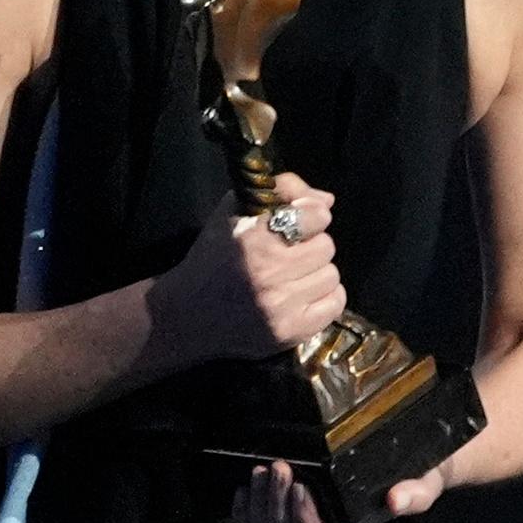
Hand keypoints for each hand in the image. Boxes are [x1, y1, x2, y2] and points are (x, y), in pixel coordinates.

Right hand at [156, 173, 345, 363]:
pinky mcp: (289, 332)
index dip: (311, 216)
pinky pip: (335, 305)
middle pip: (326, 247)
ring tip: (293, 276)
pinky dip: (324, 298)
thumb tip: (327, 202)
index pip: (316, 216)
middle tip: (291, 253)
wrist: (188, 315)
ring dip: (316, 273)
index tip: (301, 222)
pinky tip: (302, 295)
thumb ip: (283, 191)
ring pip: (331, 276)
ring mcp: (281, 306)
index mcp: (254, 237)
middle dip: (311, 246)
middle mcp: (269, 272)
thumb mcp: (235, 210)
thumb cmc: (214, 256)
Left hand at [231, 460, 448, 522]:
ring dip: (261, 501)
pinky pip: (257, 519)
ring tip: (266, 468)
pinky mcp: (289, 498)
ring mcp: (303, 513)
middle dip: (277, 503)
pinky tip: (247, 485)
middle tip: (281, 466)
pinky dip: (245, 507)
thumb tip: (394, 501)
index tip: (302, 488)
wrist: (413, 456)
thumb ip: (414, 495)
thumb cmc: (418, 474)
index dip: (305, 522)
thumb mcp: (423, 483)